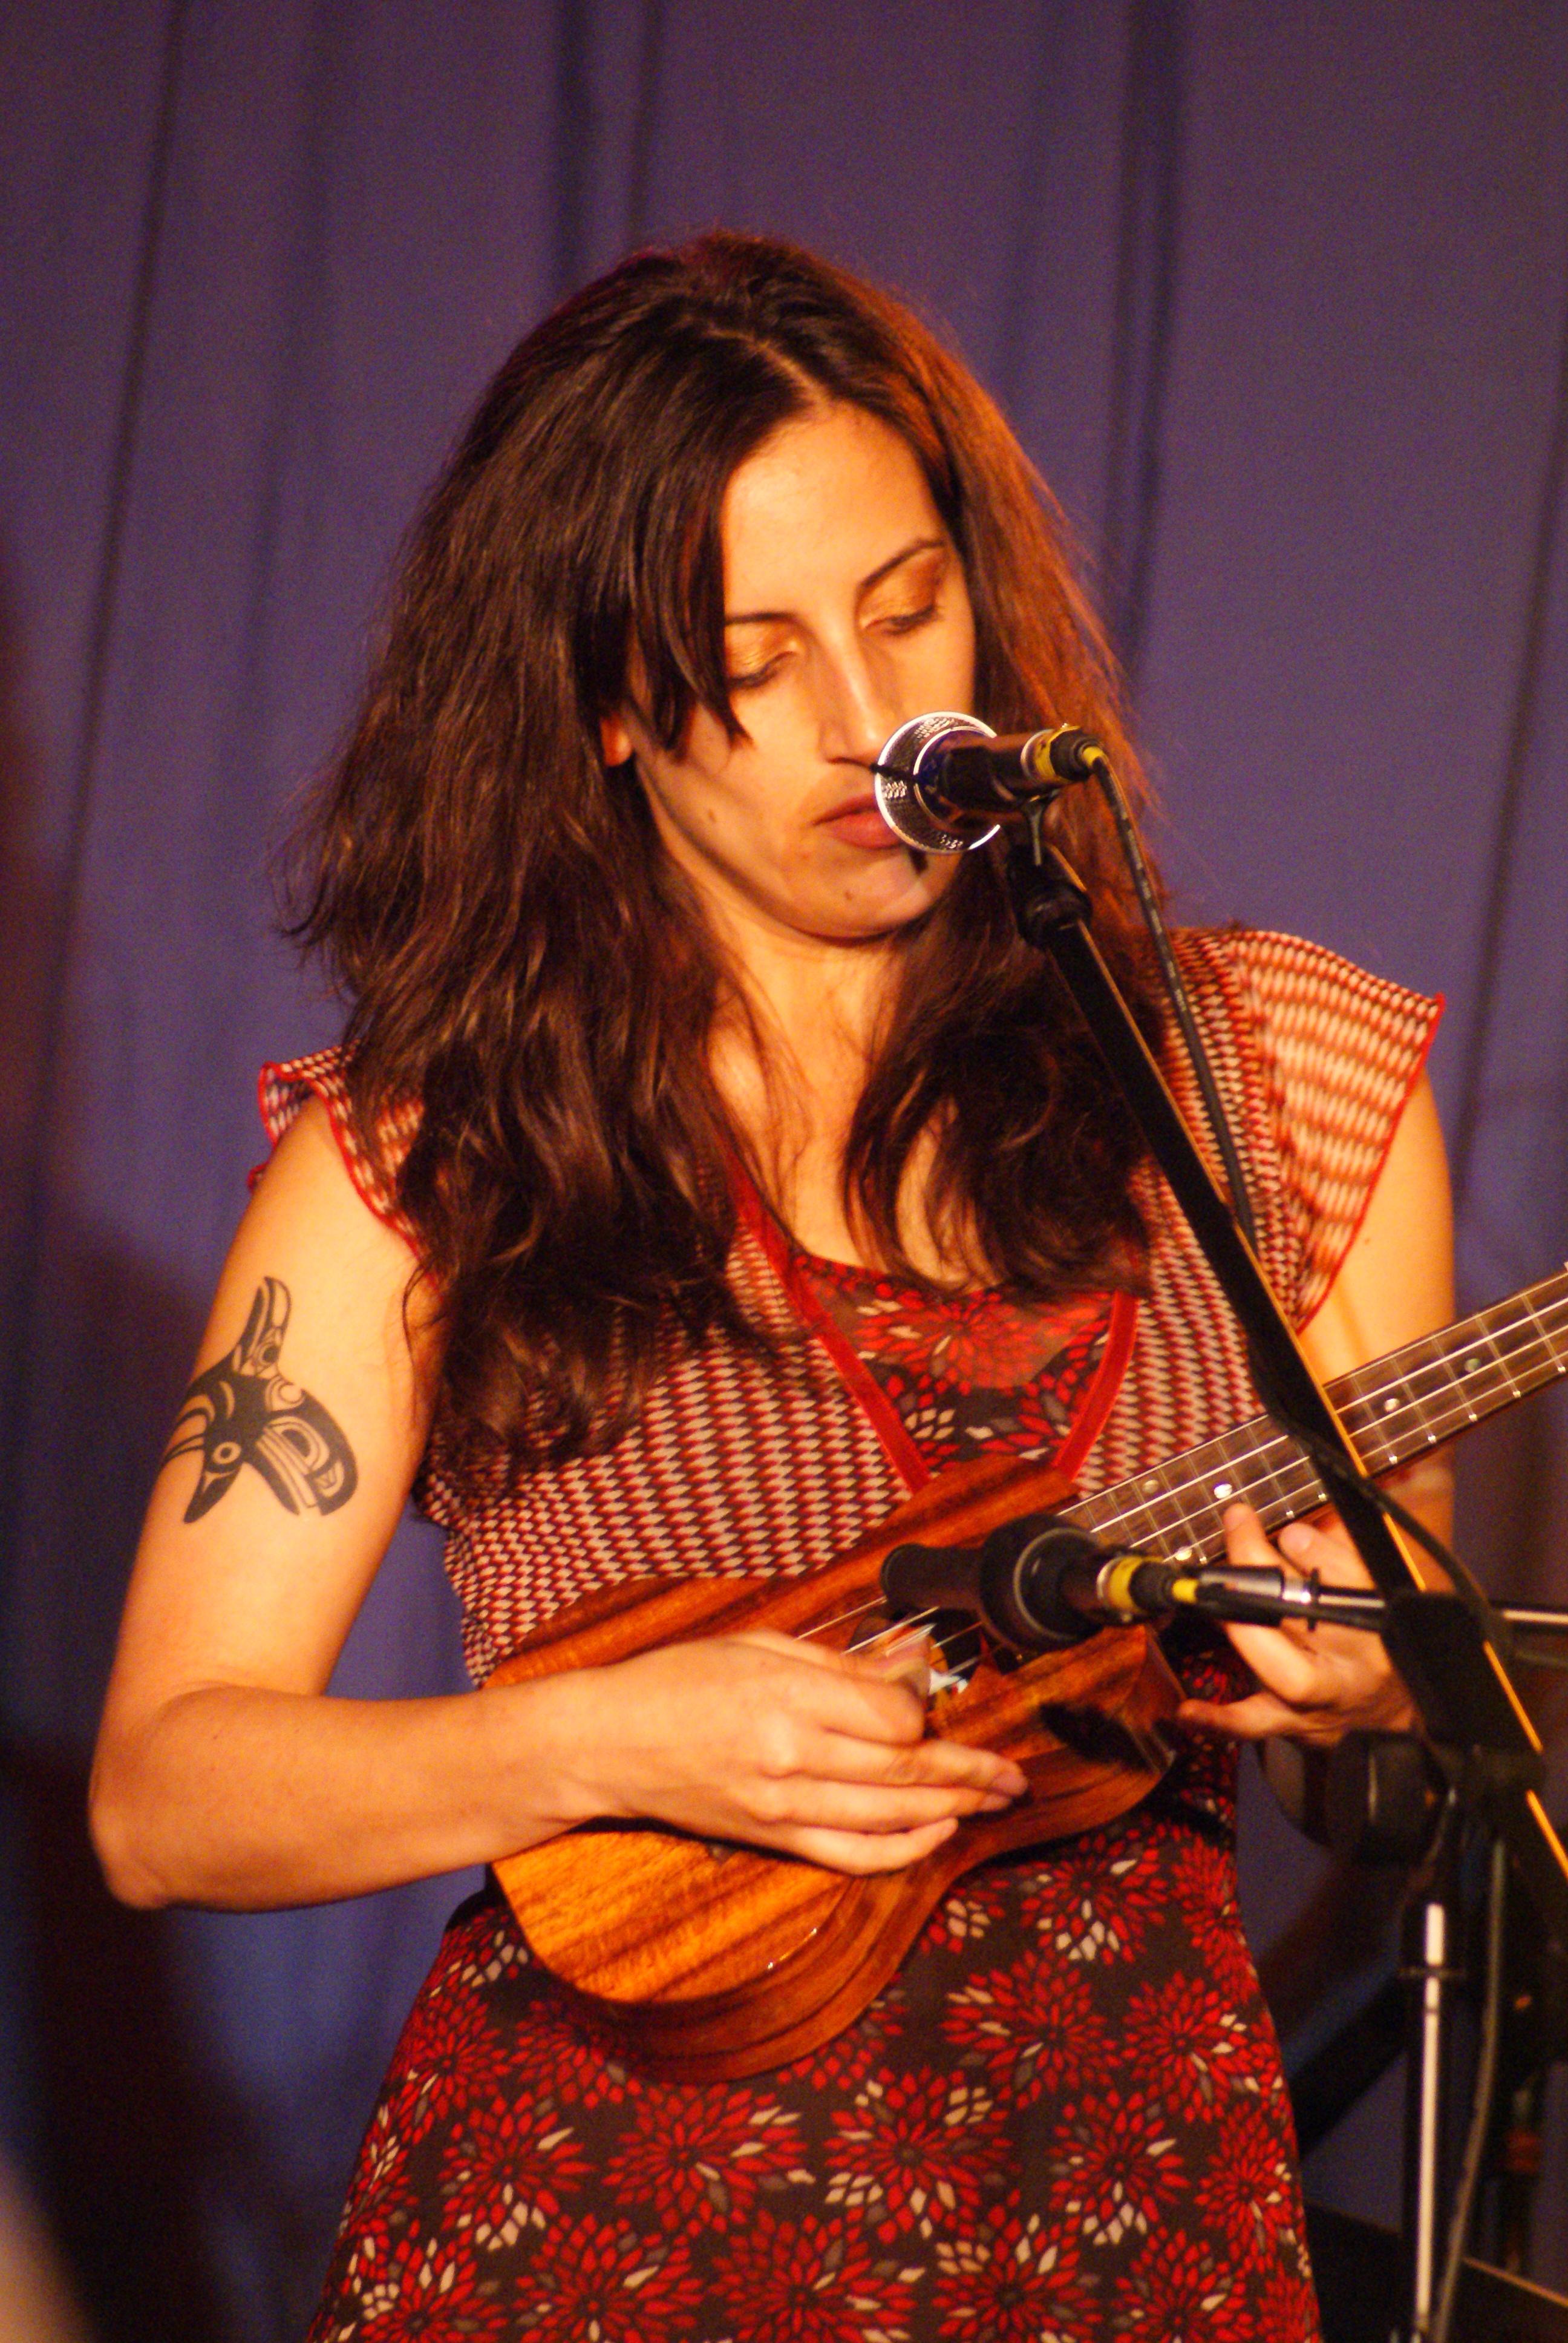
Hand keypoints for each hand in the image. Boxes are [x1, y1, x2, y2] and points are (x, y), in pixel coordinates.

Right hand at [541, 1628, 1028, 1874]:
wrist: (607, 1744)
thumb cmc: (677, 1680)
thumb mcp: (760, 1646)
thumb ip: (843, 1662)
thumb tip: (913, 1664)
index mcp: (789, 1697)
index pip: (893, 1716)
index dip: (929, 1711)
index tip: (940, 1697)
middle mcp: (792, 1757)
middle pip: (906, 1772)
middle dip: (971, 1772)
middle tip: (1015, 1775)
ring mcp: (784, 1807)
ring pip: (890, 1816)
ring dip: (954, 1809)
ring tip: (996, 1801)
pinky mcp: (773, 1838)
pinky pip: (853, 1855)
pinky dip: (903, 1849)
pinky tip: (937, 1834)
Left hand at [1176, 1503, 1416, 1746]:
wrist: (1385, 1718)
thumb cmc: (1368, 1640)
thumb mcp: (1366, 1591)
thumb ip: (1337, 1554)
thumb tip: (1296, 1526)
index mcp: (1380, 1617)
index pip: (1357, 1581)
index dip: (1321, 1554)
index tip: (1288, 1531)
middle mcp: (1356, 1660)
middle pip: (1314, 1617)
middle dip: (1268, 1575)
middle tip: (1237, 1535)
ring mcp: (1323, 1697)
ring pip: (1287, 1673)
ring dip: (1244, 1631)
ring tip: (1209, 1597)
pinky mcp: (1293, 1724)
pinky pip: (1255, 1725)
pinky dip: (1219, 1719)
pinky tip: (1187, 1710)